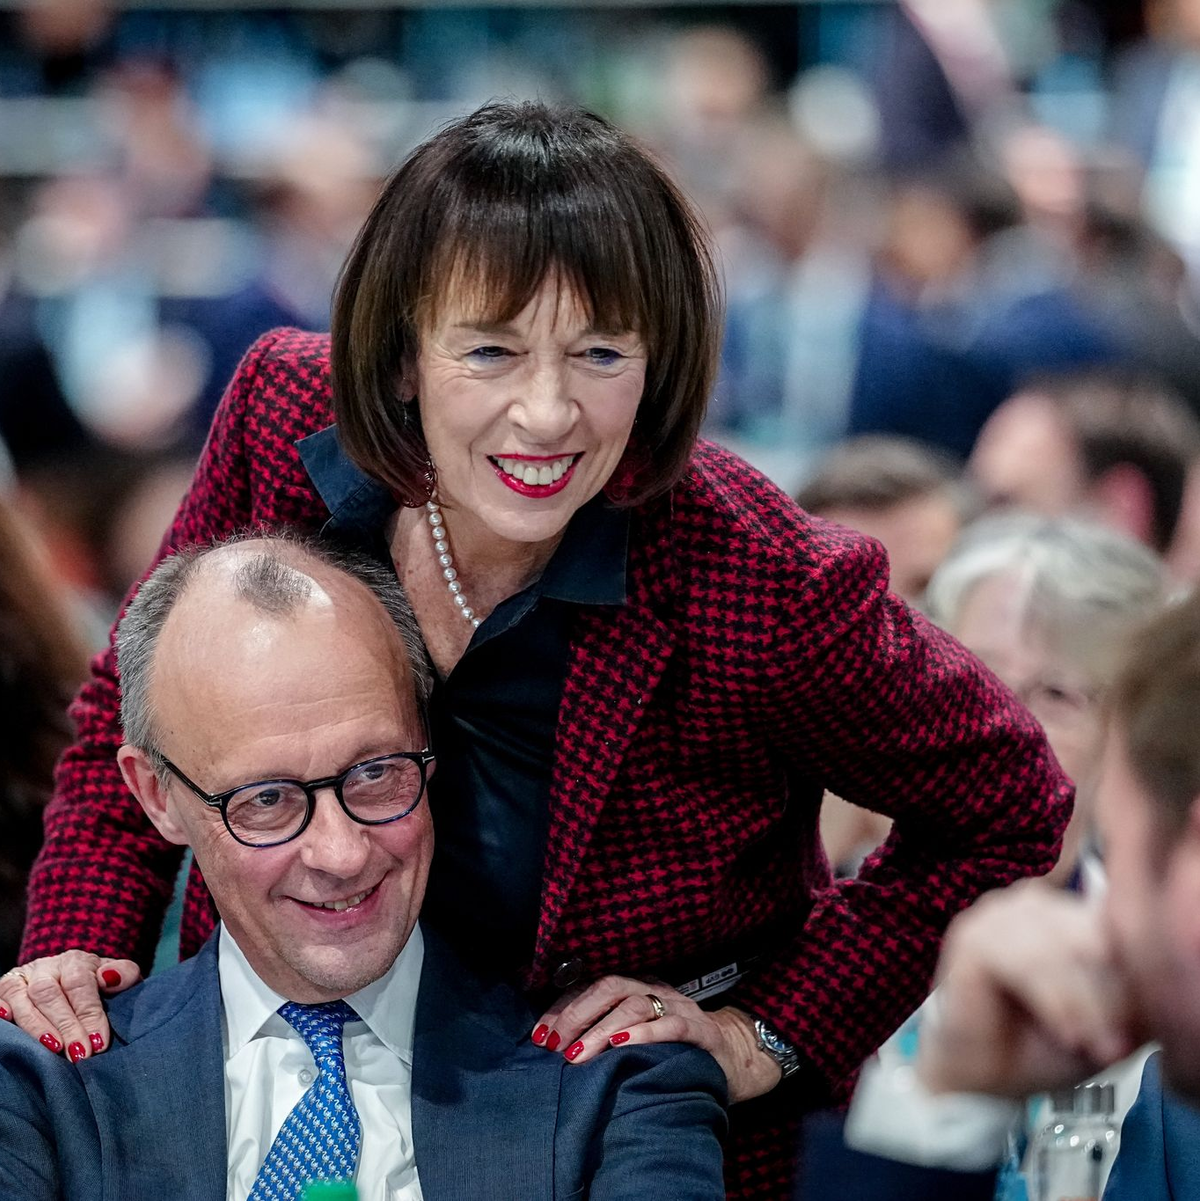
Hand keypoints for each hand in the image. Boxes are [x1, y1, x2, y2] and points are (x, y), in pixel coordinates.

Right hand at [0, 952, 140, 1061]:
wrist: (67, 978)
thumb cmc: (96, 986)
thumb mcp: (115, 977)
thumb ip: (123, 974)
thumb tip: (111, 977)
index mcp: (75, 961)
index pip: (80, 983)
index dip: (89, 1013)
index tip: (99, 1042)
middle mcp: (46, 968)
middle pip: (50, 993)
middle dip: (66, 1026)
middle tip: (79, 1053)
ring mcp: (22, 979)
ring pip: (23, 998)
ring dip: (37, 1026)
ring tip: (54, 1049)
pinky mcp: (4, 990)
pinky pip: (0, 998)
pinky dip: (2, 1011)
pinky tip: (8, 1022)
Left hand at [532, 975, 781, 1102]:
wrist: (734, 1060)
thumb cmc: (674, 1051)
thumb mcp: (637, 1036)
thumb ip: (605, 1033)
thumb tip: (555, 1046)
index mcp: (637, 987)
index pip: (592, 986)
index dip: (564, 1007)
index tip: (540, 1033)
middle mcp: (655, 990)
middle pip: (610, 987)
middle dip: (577, 1014)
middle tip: (554, 1045)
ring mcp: (679, 1007)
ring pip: (635, 1005)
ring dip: (602, 1030)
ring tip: (578, 1055)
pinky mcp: (701, 1031)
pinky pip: (671, 1026)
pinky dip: (644, 1034)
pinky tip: (621, 1047)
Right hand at [917, 880, 1141, 1098]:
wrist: (986, 1078)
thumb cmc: (1044, 1045)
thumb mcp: (1108, 1019)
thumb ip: (1135, 993)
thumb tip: (1165, 985)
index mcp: (1067, 911)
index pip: (1120, 920)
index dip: (1136, 972)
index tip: (1142, 1026)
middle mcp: (1033, 902)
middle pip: (1098, 931)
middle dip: (1114, 994)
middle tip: (1120, 1043)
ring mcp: (998, 914)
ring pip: (1066, 947)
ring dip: (1087, 1005)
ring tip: (1094, 1046)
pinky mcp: (972, 938)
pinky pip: (1027, 963)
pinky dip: (1055, 1004)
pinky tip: (1066, 1033)